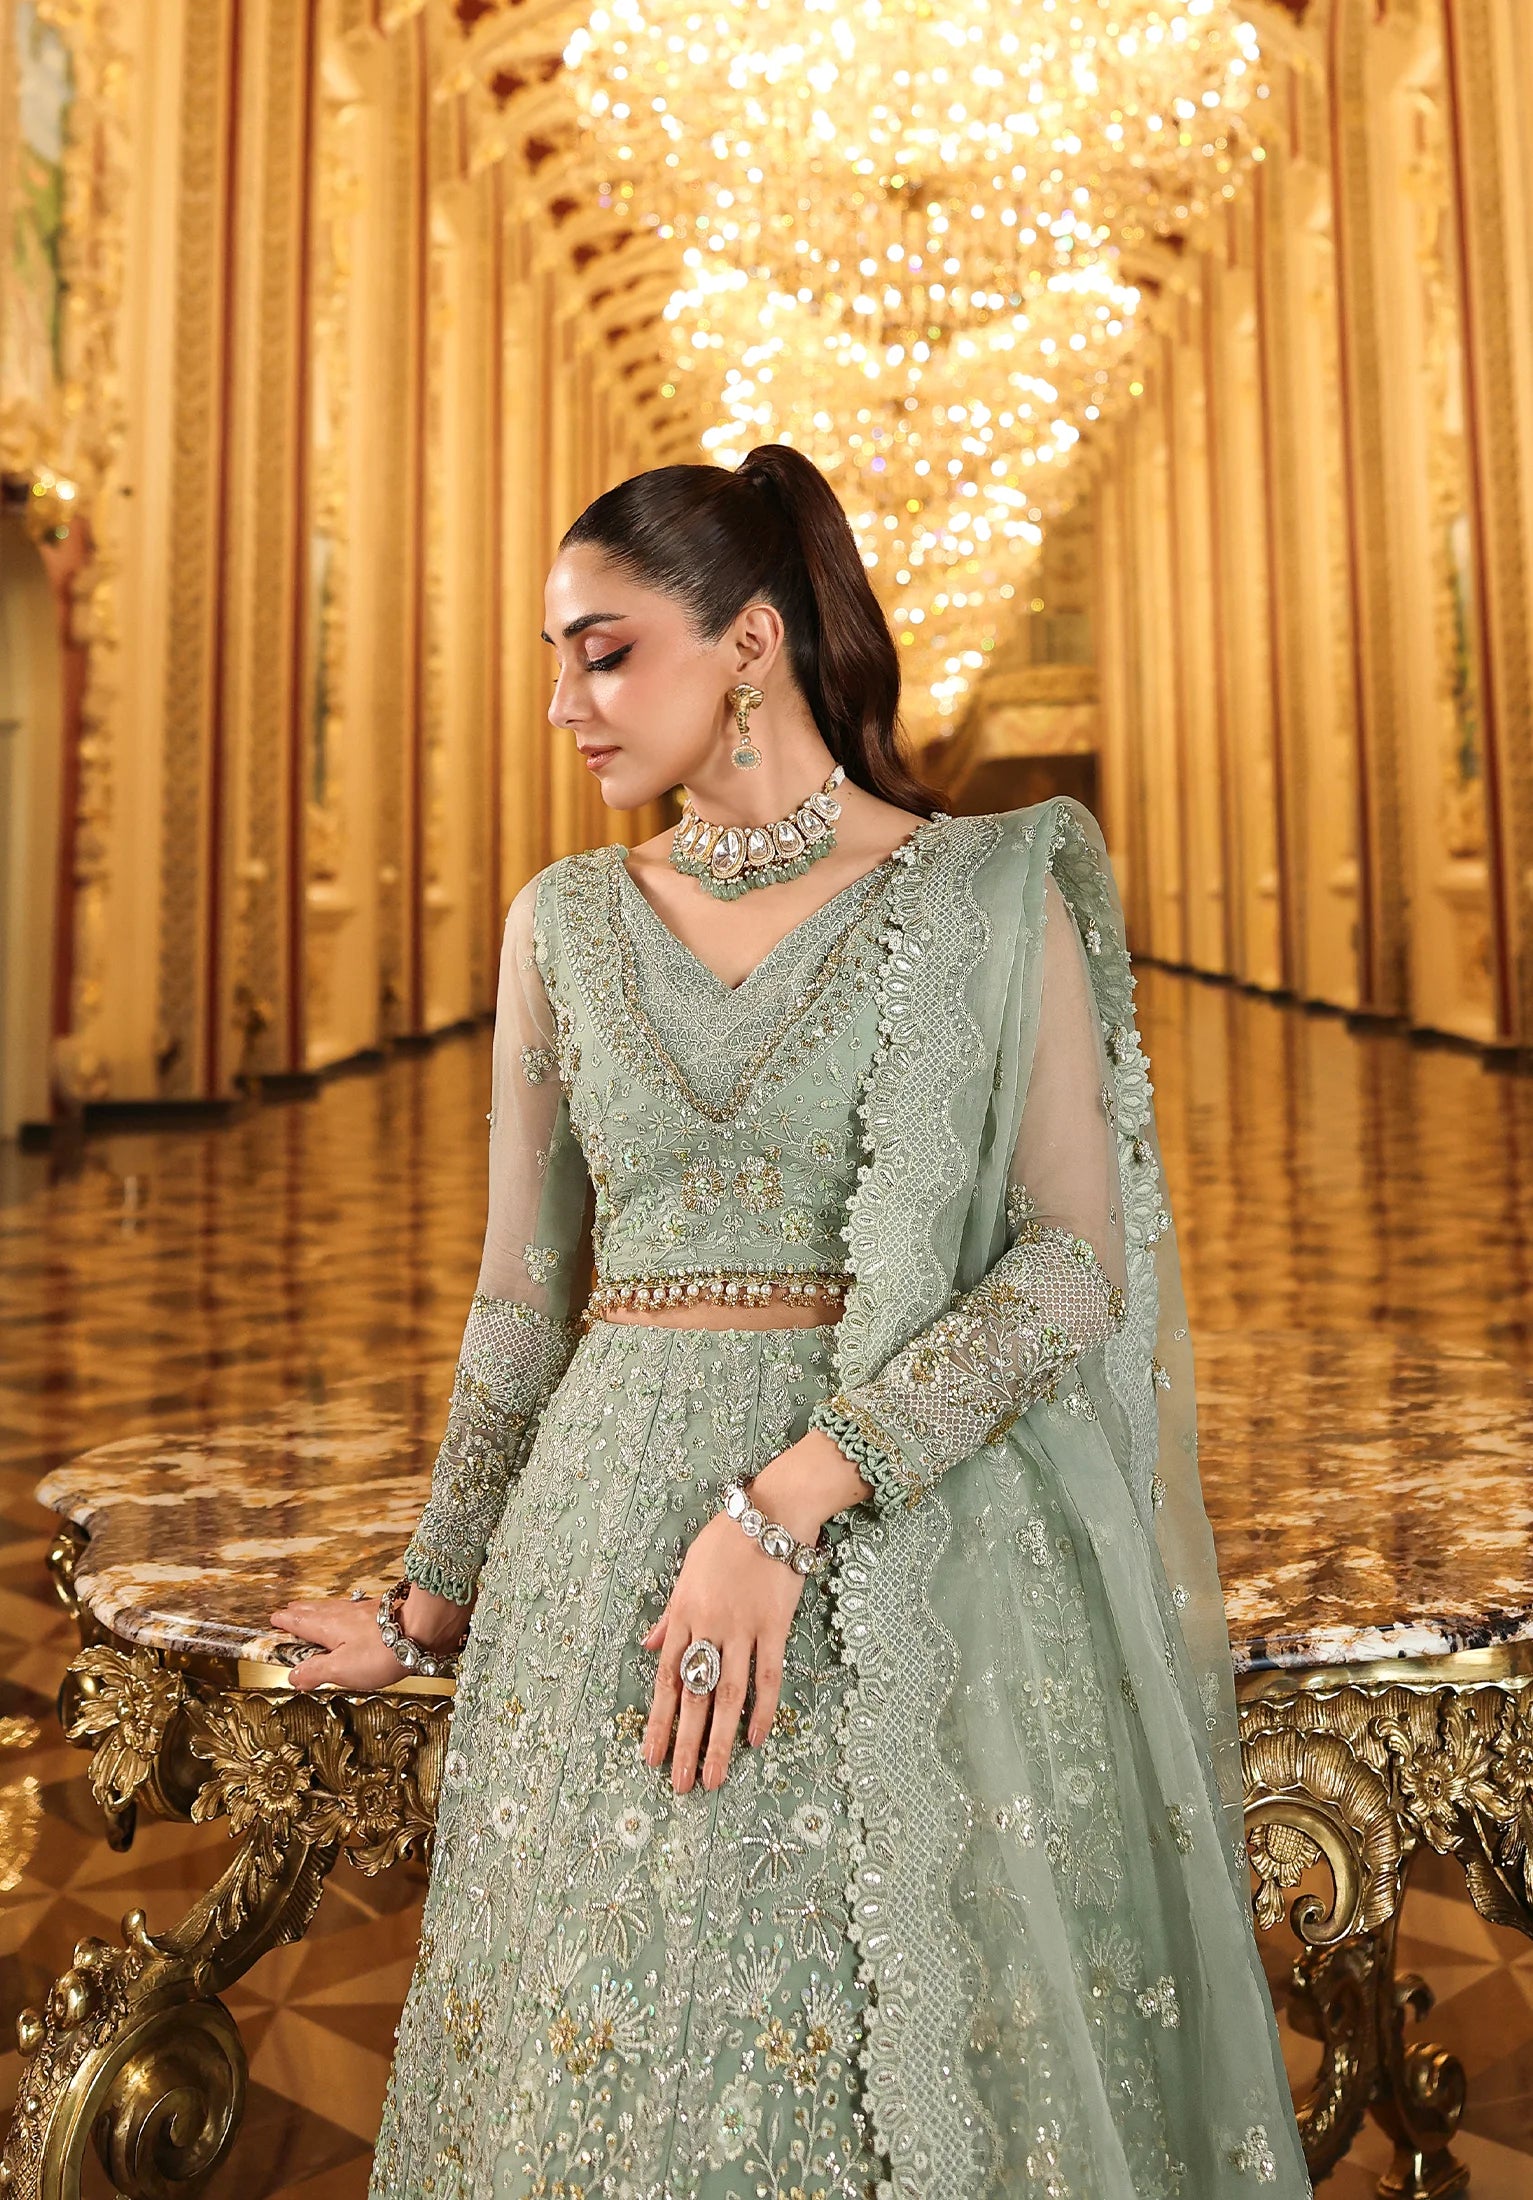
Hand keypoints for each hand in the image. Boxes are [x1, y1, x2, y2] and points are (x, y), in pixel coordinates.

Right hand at [270, 1586, 467, 1691]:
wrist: (423, 1627)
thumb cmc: (382, 1651)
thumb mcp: (342, 1669)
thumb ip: (316, 1671)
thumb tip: (292, 1675)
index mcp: (327, 1627)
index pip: (299, 1622)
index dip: (284, 1622)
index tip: (273, 1619)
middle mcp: (342, 1614)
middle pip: (314, 1610)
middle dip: (299, 1611)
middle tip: (288, 1610)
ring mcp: (363, 1610)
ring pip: (333, 1608)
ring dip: (319, 1609)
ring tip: (313, 1611)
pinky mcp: (381, 1612)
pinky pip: (353, 1610)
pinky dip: (342, 1612)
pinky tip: (351, 1615)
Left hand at [639, 1431, 865, 1794]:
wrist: (771, 1513)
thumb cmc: (725, 1539)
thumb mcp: (686, 1572)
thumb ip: (669, 1614)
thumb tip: (648, 1645)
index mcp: (682, 1615)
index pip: (666, 1678)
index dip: (658, 1720)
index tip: (650, 1756)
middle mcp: (708, 1627)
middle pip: (694, 1695)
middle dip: (685, 1744)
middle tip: (680, 1785)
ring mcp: (742, 1628)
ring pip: (728, 1694)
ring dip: (719, 1739)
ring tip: (713, 1778)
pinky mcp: (774, 1625)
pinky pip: (768, 1675)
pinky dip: (763, 1709)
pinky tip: (756, 1739)